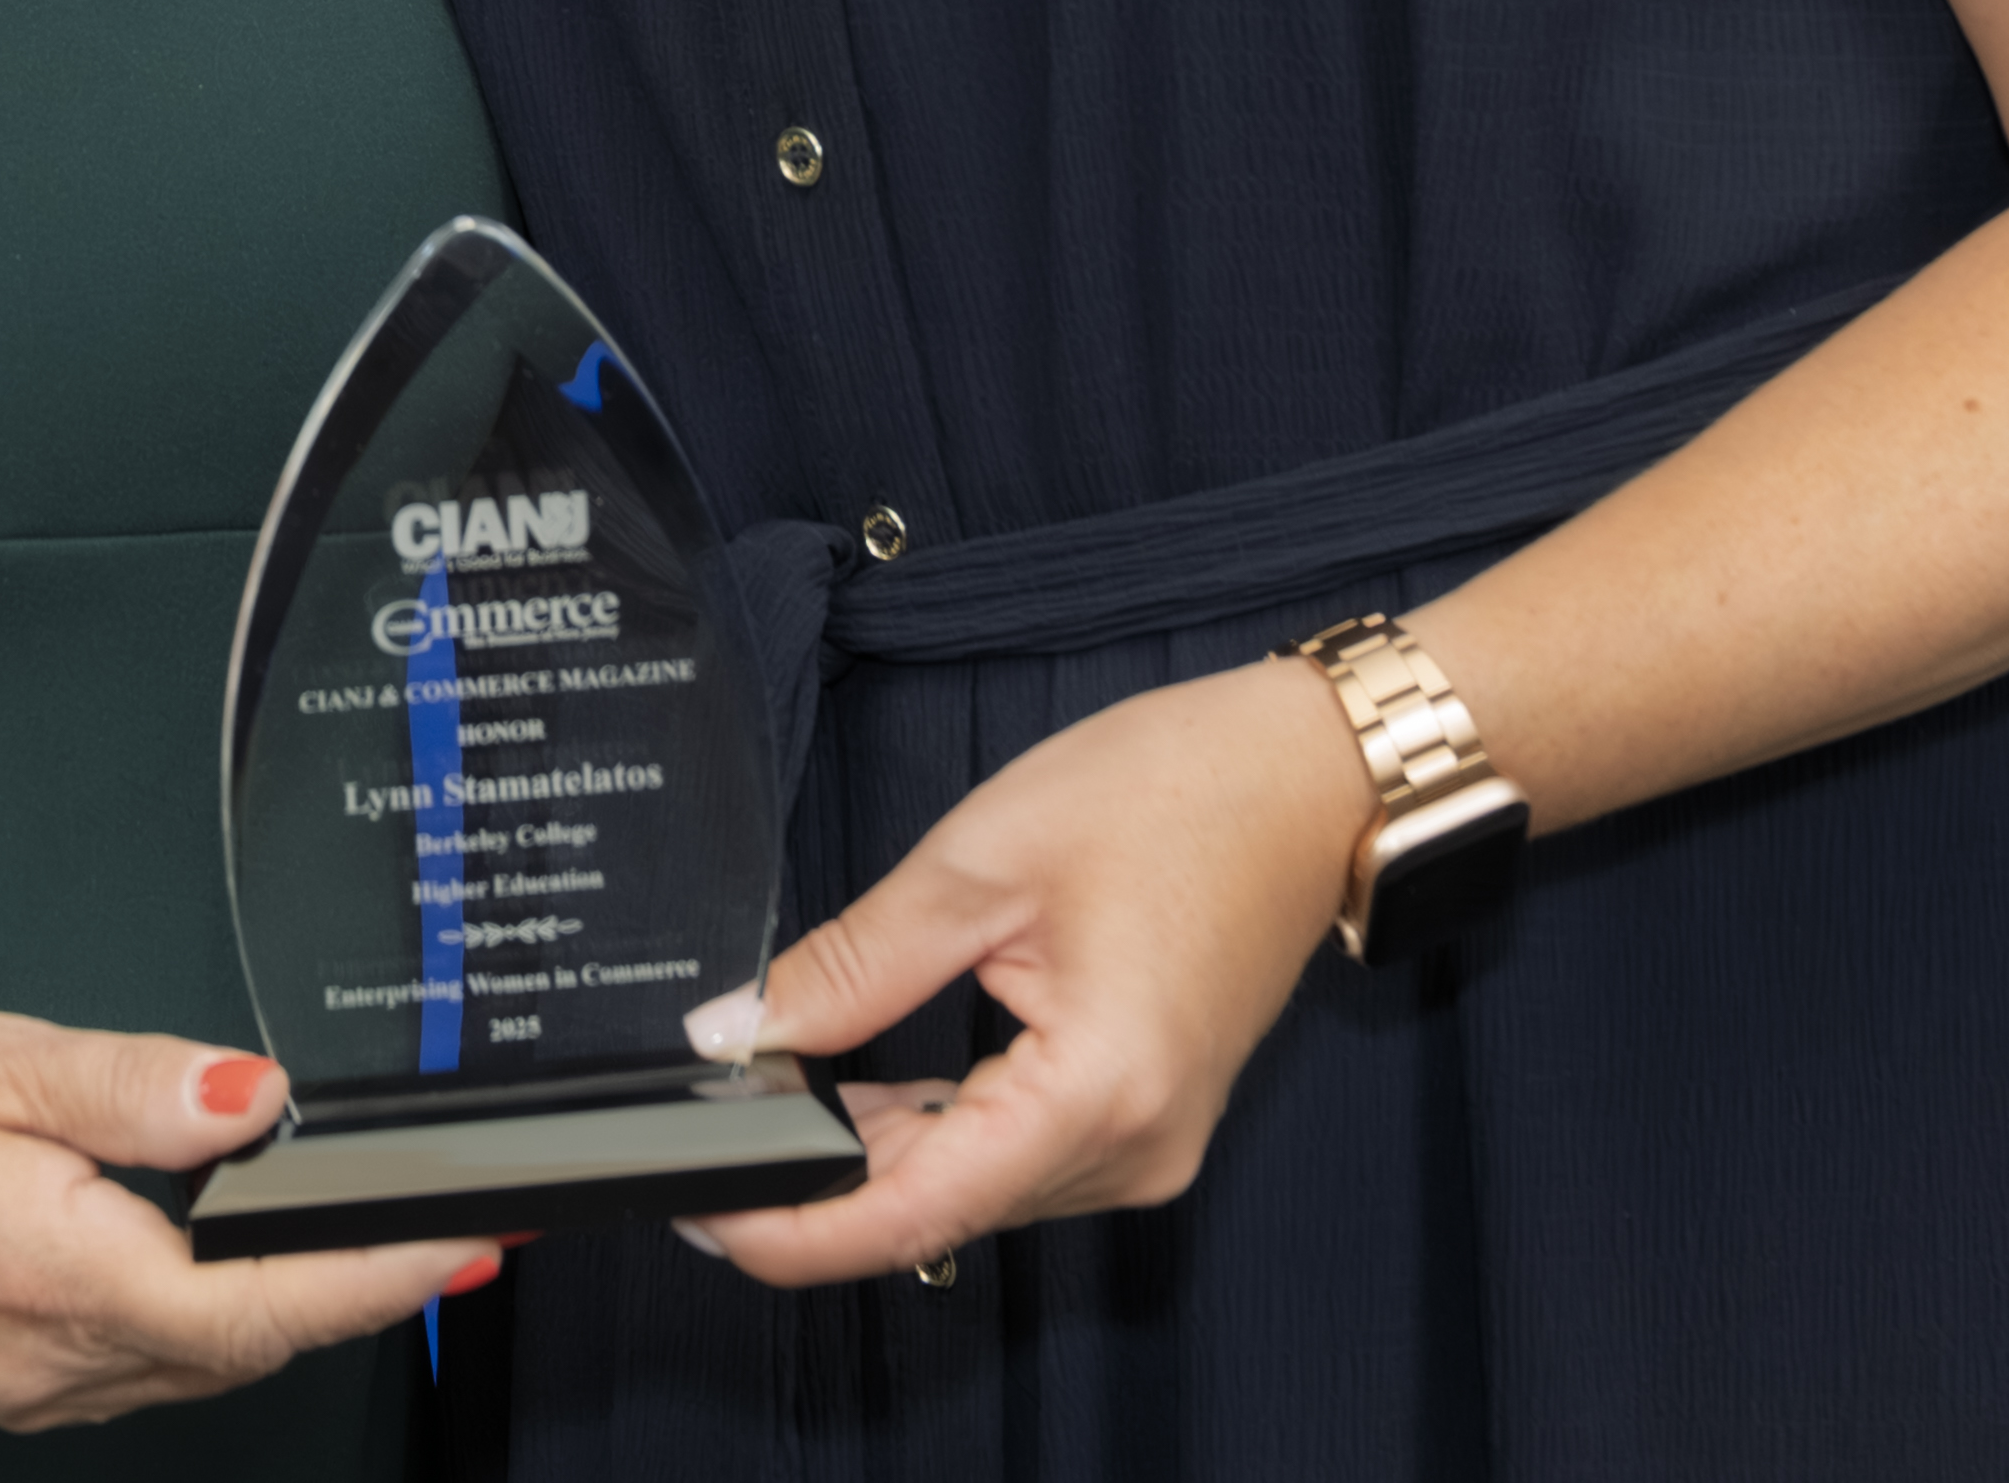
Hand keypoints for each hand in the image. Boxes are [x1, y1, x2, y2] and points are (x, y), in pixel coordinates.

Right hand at [0, 1016, 490, 1431]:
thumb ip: (138, 1086)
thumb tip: (257, 1097)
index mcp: (52, 1272)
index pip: (259, 1304)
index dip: (379, 1279)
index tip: (468, 1243)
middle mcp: (48, 1360)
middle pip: (247, 1345)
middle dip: (359, 1288)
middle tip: (454, 1226)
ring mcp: (30, 1390)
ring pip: (203, 1367)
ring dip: (288, 1307)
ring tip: (373, 1237)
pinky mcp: (14, 1389)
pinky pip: (149, 1370)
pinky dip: (213, 1321)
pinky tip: (233, 1264)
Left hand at [672, 656, 1354, 1290]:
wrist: (1305, 778)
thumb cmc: (1178, 794)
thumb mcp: (980, 863)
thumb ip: (850, 965)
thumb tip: (738, 1032)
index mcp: (1098, 1093)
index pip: (912, 1214)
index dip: (792, 1231)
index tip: (703, 1214)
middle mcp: (1132, 1150)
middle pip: (936, 1210)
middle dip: (813, 1184)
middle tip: (708, 1128)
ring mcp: (1145, 1145)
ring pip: (969, 1190)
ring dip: (869, 1155)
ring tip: (776, 1092)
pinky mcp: (1141, 1122)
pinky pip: (1010, 1158)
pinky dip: (931, 1132)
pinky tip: (864, 1093)